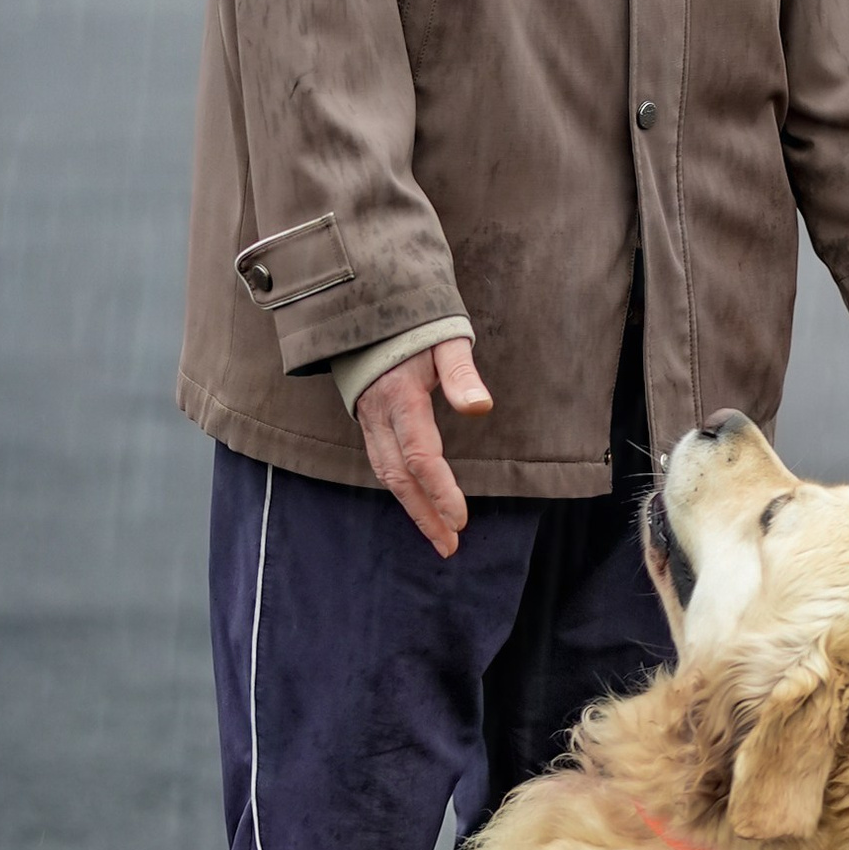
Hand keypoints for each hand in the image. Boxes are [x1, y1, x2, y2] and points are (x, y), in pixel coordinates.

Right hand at [357, 336, 492, 556]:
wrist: (366, 303)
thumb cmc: (414, 321)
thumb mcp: (444, 337)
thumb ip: (462, 372)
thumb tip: (482, 407)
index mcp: (399, 397)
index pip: (420, 456)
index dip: (441, 491)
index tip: (461, 519)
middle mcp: (378, 415)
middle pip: (399, 477)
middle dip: (425, 515)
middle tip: (450, 545)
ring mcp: (368, 419)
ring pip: (386, 474)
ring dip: (412, 508)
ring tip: (439, 537)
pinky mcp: (368, 419)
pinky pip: (381, 462)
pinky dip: (400, 488)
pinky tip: (417, 505)